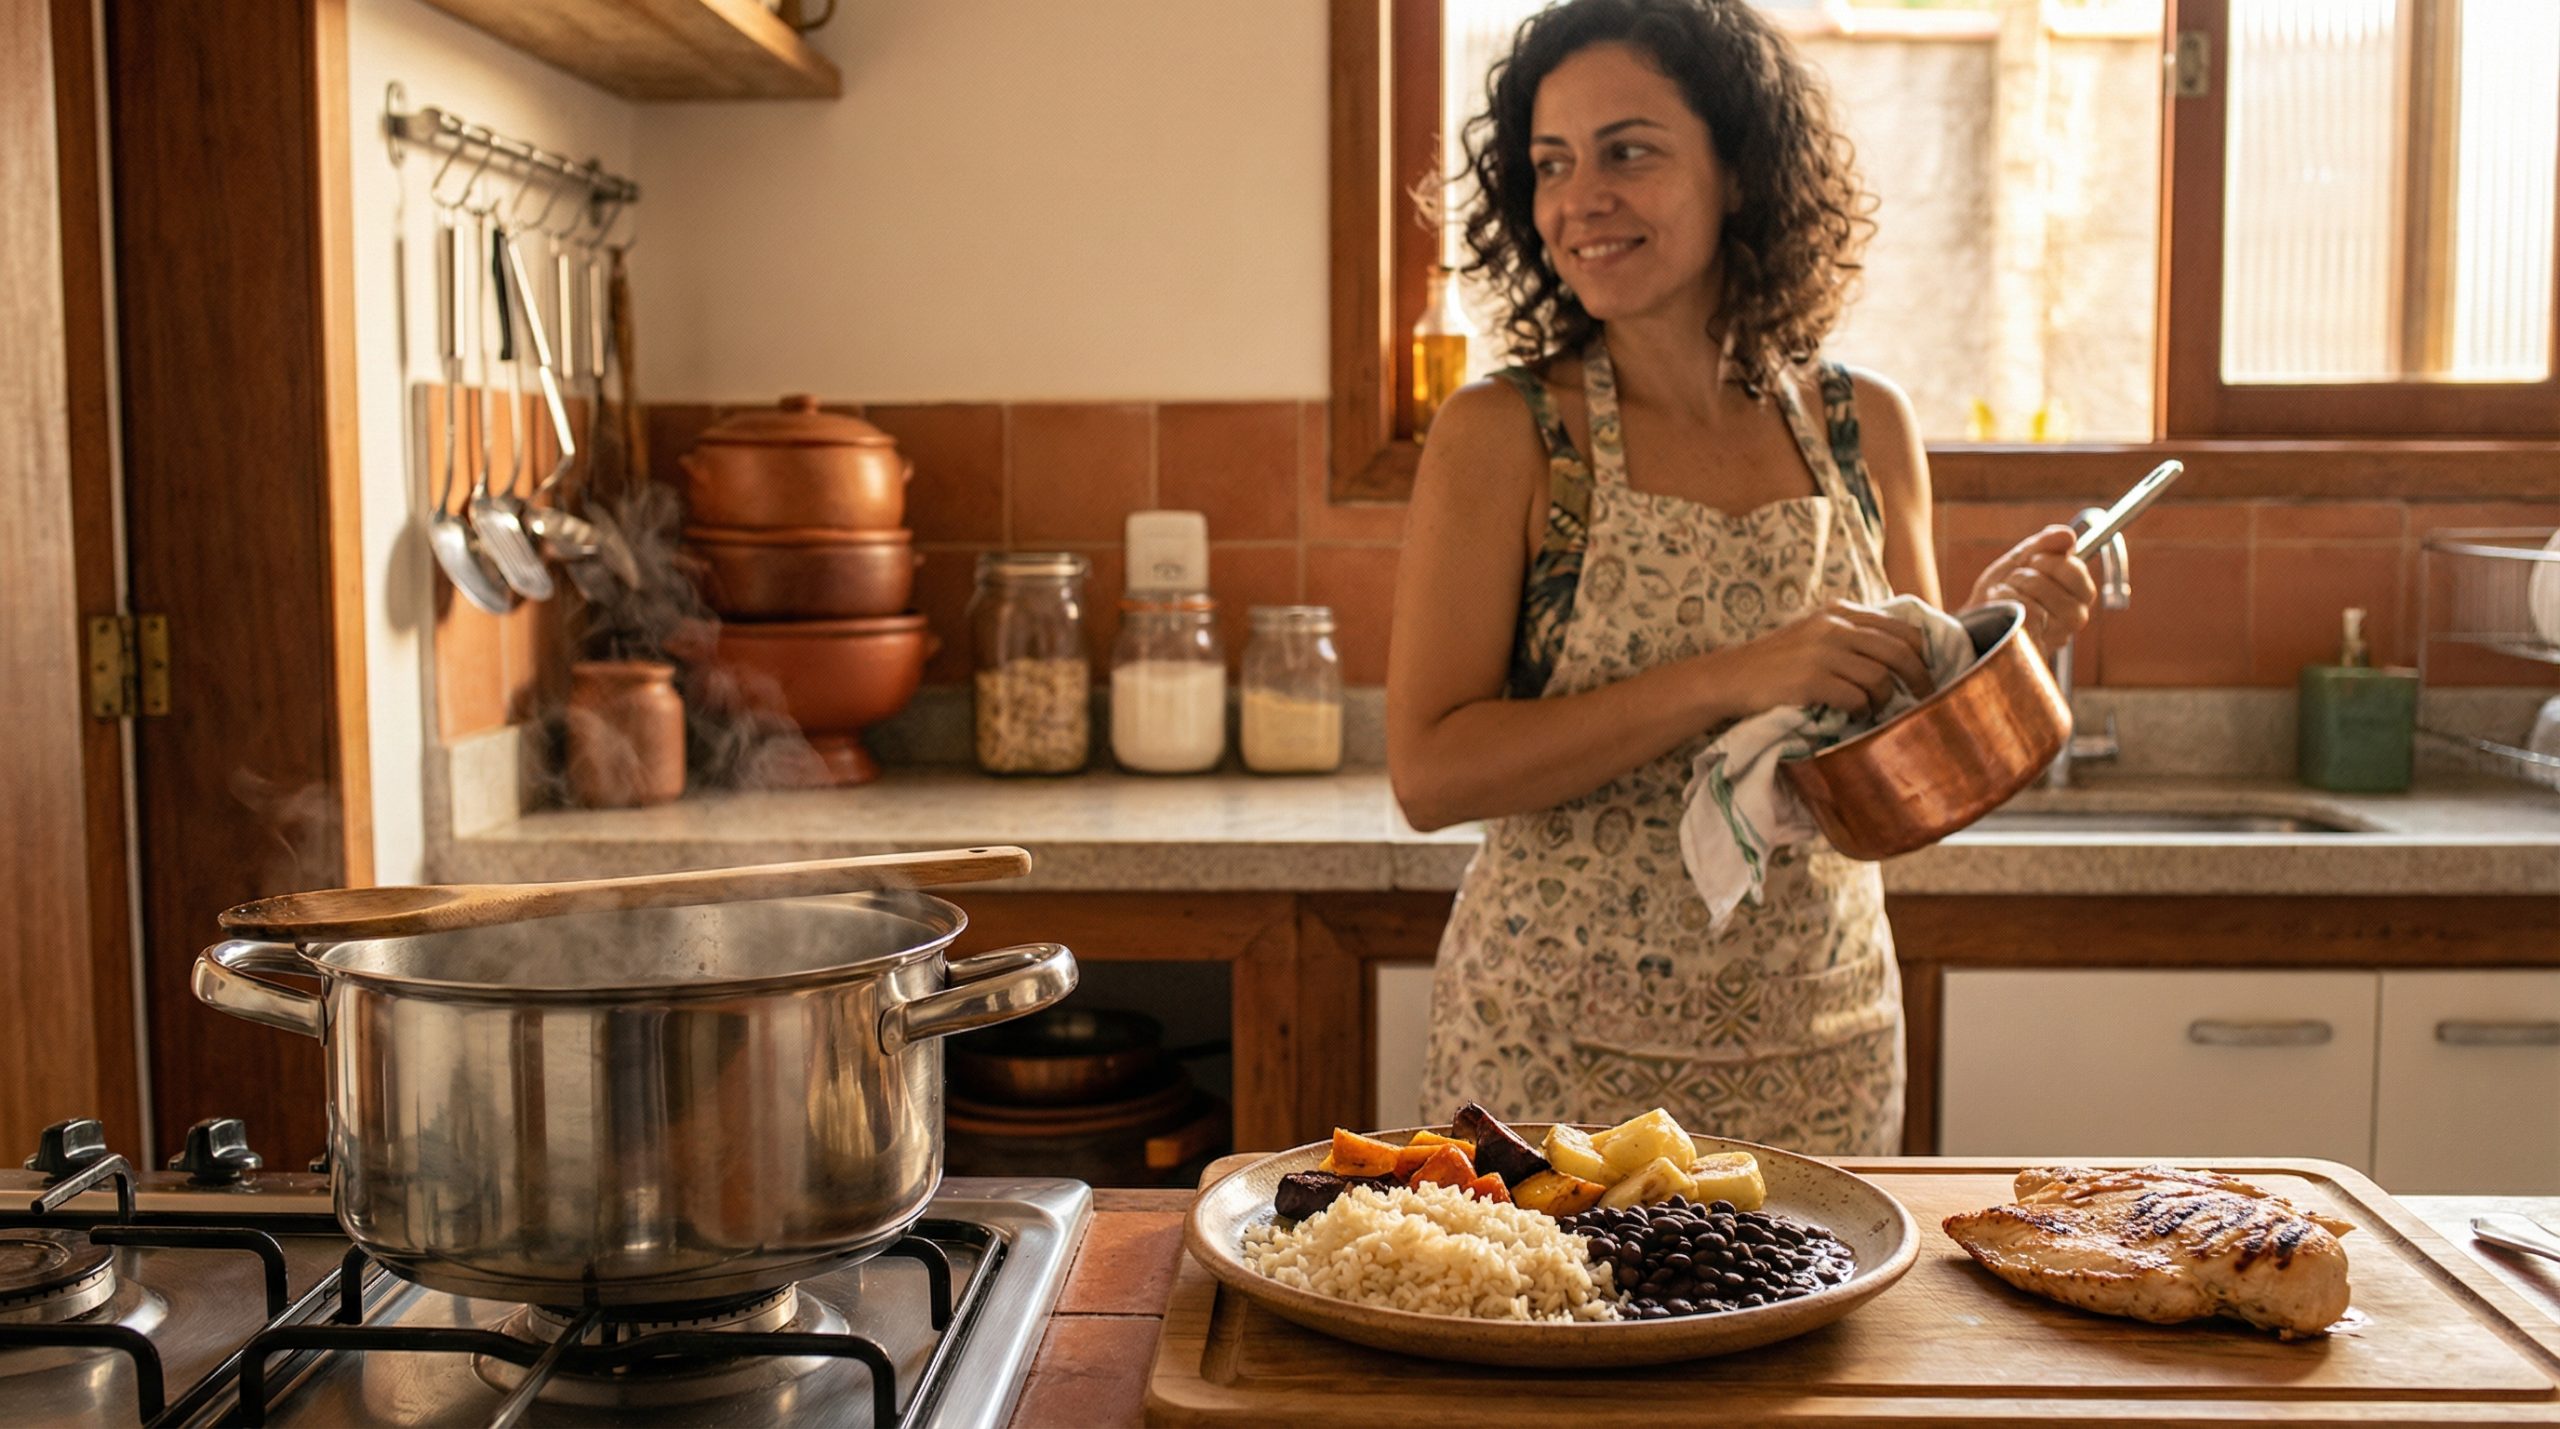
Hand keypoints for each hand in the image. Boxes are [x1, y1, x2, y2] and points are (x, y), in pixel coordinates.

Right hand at [1720, 599, 1937, 714]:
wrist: (1730, 677)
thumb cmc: (1775, 662)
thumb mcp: (1814, 634)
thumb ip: (1850, 635)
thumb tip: (1897, 655)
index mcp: (1840, 612)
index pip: (1901, 628)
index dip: (1920, 654)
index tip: (1924, 673)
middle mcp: (1835, 627)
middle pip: (1899, 651)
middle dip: (1918, 678)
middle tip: (1923, 698)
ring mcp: (1822, 652)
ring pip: (1880, 677)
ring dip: (1885, 700)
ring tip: (1876, 710)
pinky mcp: (1811, 680)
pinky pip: (1856, 698)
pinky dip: (1861, 710)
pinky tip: (1853, 715)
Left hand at [1968, 526, 2095, 650]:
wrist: (1976, 619)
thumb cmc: (2004, 589)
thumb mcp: (2022, 559)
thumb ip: (2045, 544)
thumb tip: (2067, 536)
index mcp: (2080, 593)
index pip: (2074, 571)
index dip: (2048, 561)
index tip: (2034, 562)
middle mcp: (2076, 617)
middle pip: (2050, 585)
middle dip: (2025, 575)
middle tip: (2016, 580)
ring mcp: (2057, 635)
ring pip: (2035, 601)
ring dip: (2012, 589)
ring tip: (2006, 592)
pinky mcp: (2037, 647)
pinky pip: (2022, 617)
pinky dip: (2005, 603)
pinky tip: (1999, 605)